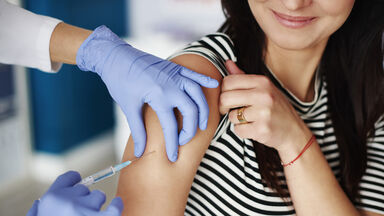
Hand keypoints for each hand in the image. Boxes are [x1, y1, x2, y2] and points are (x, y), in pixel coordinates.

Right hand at [26, 171, 122, 215]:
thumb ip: (36, 213)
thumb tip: (39, 202)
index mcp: (51, 200)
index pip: (67, 180)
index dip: (72, 182)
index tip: (77, 182)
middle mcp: (69, 201)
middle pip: (84, 190)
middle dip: (83, 199)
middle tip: (79, 213)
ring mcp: (87, 210)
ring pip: (98, 197)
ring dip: (96, 205)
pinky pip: (115, 206)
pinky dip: (117, 204)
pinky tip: (116, 203)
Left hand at [76, 26, 218, 161]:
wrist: (116, 56)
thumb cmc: (120, 80)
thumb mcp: (128, 107)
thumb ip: (138, 130)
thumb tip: (140, 152)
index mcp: (159, 96)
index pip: (171, 126)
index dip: (172, 144)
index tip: (172, 156)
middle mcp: (172, 85)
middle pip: (191, 111)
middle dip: (191, 129)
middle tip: (185, 140)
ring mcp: (175, 75)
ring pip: (198, 94)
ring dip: (203, 110)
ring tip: (203, 124)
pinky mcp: (175, 68)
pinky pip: (194, 75)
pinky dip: (205, 80)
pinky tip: (214, 85)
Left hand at [219, 60, 310, 151]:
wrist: (293, 131)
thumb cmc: (276, 108)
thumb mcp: (264, 88)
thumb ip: (243, 76)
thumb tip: (227, 62)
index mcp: (262, 82)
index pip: (229, 81)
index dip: (223, 91)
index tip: (228, 97)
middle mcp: (263, 95)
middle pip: (225, 98)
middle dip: (224, 106)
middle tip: (230, 110)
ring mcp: (263, 113)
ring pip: (231, 116)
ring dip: (236, 120)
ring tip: (249, 119)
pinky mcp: (261, 129)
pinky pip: (238, 130)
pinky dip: (242, 131)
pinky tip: (253, 128)